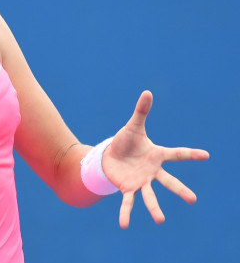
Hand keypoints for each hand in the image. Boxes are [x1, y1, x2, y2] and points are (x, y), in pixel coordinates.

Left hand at [102, 90, 209, 227]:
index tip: (206, 155)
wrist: (111, 156)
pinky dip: (125, 213)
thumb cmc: (126, 142)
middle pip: (168, 181)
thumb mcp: (132, 126)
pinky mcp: (127, 188)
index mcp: (157, 155)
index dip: (190, 154)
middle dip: (180, 190)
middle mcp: (152, 171)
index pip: (177, 154)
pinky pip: (127, 202)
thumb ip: (141, 112)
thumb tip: (148, 91)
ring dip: (154, 208)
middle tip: (192, 200)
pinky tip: (124, 225)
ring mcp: (141, 182)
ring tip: (160, 220)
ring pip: (150, 196)